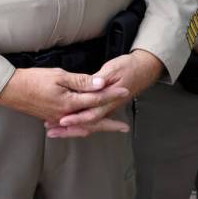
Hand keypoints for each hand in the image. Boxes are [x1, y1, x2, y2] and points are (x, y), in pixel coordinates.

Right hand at [0, 67, 130, 136]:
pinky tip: (84, 128)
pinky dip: (81, 128)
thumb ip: (81, 81)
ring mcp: (58, 118)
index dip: (111, 94)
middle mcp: (66, 115)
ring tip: (108, 128)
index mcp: (70, 103)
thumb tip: (100, 83)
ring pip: (83, 125)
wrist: (10, 89)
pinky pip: (72, 127)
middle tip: (124, 128)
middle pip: (93, 120)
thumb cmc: (32, 80)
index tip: (125, 90)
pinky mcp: (51, 118)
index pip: (96, 98)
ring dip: (97, 127)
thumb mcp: (58, 76)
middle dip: (110, 123)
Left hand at [47, 49, 163, 137]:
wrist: (145, 68)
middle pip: (87, 124)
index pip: (91, 114)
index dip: (77, 118)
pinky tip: (68, 123)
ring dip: (71, 128)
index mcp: (110, 101)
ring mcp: (107, 108)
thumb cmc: (129, 67)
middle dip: (69, 129)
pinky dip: (78, 122)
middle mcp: (108, 108)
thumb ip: (101, 79)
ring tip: (55, 131)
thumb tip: (93, 85)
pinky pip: (91, 118)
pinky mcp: (106, 106)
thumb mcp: (114, 69)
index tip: (62, 120)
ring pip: (88, 124)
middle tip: (51, 131)